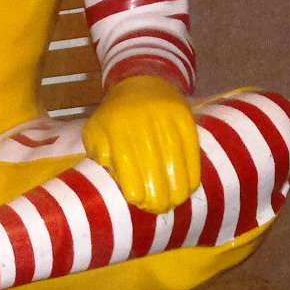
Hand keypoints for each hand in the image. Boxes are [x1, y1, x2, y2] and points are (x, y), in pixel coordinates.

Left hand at [83, 75, 200, 212]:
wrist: (141, 81)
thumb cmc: (114, 117)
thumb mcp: (96, 130)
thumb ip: (98, 152)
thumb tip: (111, 173)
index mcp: (115, 126)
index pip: (126, 159)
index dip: (133, 182)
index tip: (137, 201)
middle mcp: (140, 119)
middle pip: (152, 160)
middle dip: (157, 189)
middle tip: (159, 209)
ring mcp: (164, 116)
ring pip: (174, 155)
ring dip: (177, 183)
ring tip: (176, 202)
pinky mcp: (184, 115)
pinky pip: (191, 145)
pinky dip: (192, 168)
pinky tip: (190, 186)